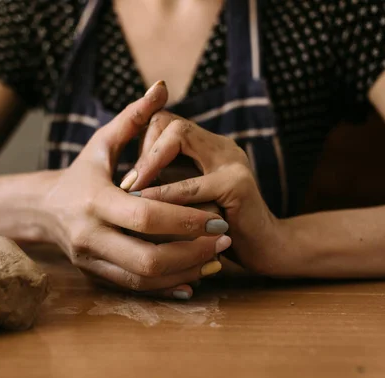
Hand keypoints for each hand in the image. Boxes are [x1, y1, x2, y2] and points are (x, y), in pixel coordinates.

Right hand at [39, 82, 231, 298]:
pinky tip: (194, 277)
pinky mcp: (96, 275)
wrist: (43, 209)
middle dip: (192, 252)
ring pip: (145, 278)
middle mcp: (90, 236)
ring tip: (216, 259)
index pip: (146, 216)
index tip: (218, 216)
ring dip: (185, 271)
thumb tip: (161, 87)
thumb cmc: (82, 172)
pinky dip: (167, 286)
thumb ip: (133, 118)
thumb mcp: (102, 143)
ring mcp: (92, 260)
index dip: (186, 219)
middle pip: (149, 257)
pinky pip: (136, 288)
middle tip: (223, 240)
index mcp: (95, 201)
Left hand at [127, 111, 281, 274]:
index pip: (164, 121)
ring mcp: (231, 160)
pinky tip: (149, 208)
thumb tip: (122, 183)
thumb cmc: (216, 228)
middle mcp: (219, 146)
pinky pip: (193, 183)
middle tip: (125, 182)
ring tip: (129, 190)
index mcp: (206, 147)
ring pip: (178, 137)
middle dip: (143, 148)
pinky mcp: (238, 184)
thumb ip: (165, 184)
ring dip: (148, 164)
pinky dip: (167, 194)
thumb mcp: (187, 200)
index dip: (141, 142)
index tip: (125, 175)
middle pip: (169, 121)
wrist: (263, 250)